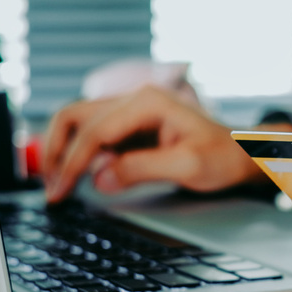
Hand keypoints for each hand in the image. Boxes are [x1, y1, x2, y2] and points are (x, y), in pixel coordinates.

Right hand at [42, 85, 263, 202]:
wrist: (241, 154)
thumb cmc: (223, 156)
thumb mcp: (188, 166)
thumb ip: (142, 169)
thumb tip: (99, 179)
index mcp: (148, 103)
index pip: (95, 130)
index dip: (73, 162)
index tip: (60, 191)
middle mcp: (136, 101)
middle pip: (75, 116)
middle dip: (56, 150)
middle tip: (50, 187)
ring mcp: (132, 113)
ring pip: (81, 124)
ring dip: (64, 151)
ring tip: (58, 186)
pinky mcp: (132, 128)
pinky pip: (96, 137)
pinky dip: (81, 155)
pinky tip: (79, 179)